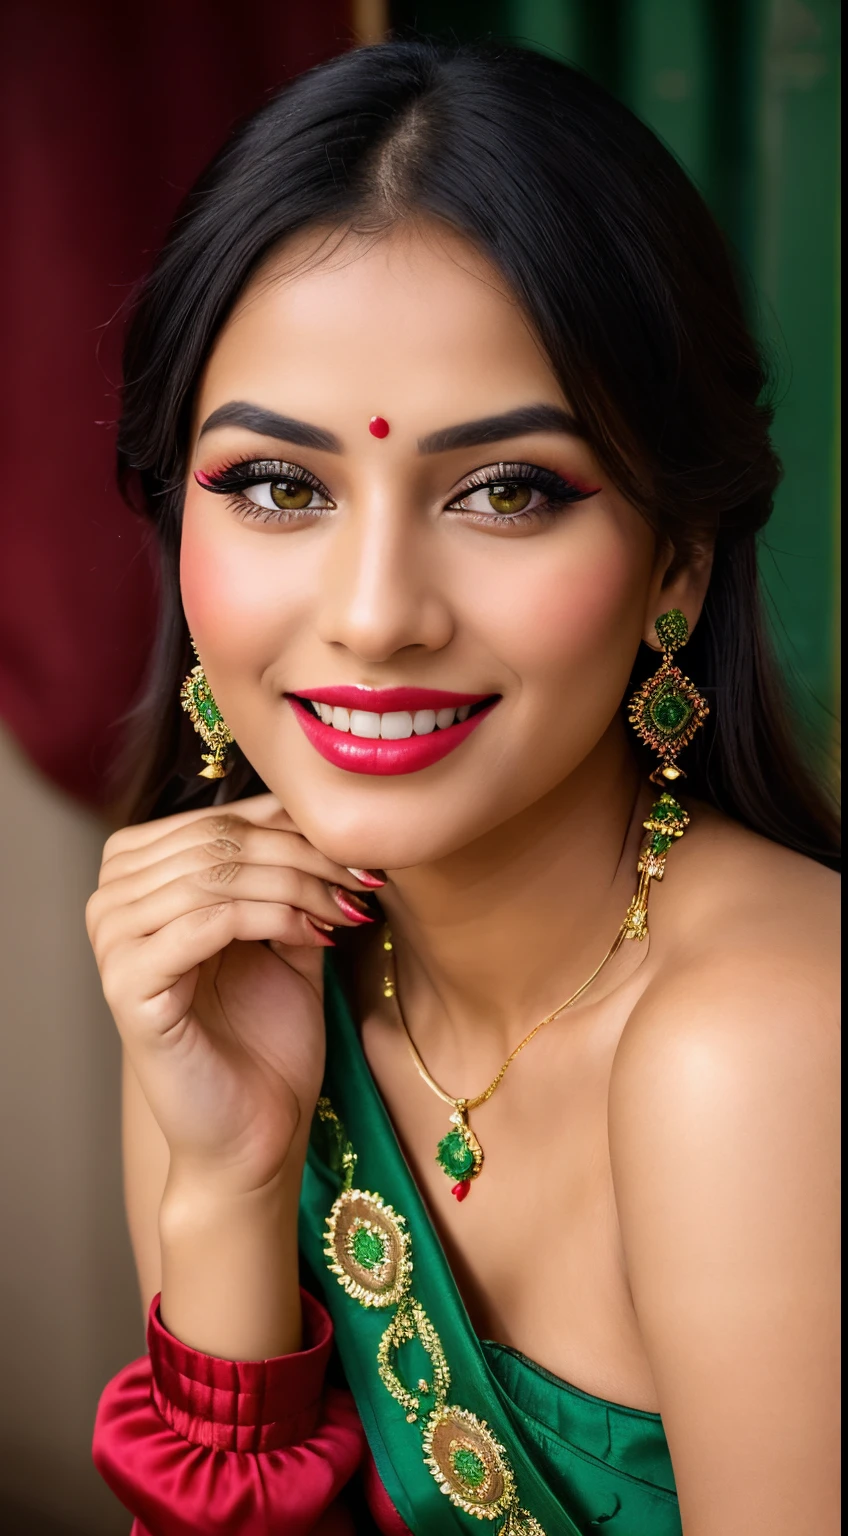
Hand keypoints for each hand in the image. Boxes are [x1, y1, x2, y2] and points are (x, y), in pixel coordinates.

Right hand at [87, 794, 376, 1195]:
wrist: (254, 1131)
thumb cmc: (265, 1033)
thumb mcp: (283, 929)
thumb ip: (285, 867)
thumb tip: (320, 806)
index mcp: (137, 873)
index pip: (222, 819)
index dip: (299, 827)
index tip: (365, 853)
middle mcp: (111, 898)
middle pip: (220, 840)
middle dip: (307, 856)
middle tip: (365, 882)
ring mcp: (112, 942)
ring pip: (217, 873)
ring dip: (299, 885)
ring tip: (347, 911)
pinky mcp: (127, 985)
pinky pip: (208, 921)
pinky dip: (273, 918)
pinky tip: (317, 937)